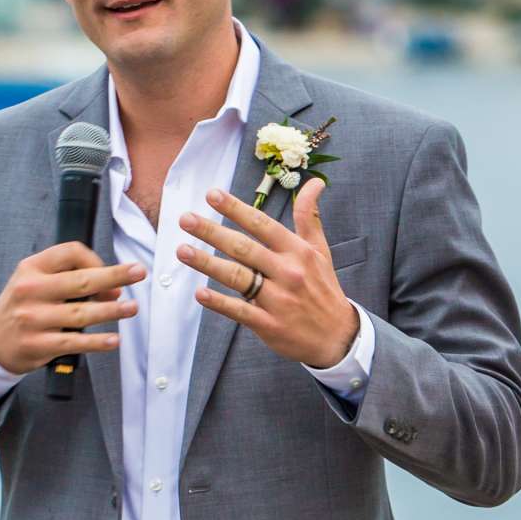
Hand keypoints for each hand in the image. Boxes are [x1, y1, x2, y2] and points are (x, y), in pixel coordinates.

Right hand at [0, 244, 143, 375]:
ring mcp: (33, 319)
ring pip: (80, 313)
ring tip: (132, 308)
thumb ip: (69, 278)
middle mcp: (30, 291)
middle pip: (80, 281)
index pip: (69, 253)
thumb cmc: (24, 306)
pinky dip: (96, 342)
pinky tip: (113, 339)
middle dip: (114, 276)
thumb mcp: (34, 281)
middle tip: (139, 273)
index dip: (95, 259)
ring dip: (111, 310)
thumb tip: (113, 288)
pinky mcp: (37, 345)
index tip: (108, 271)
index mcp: (31, 268)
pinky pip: (73, 343)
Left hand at [178, 180, 358, 367]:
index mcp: (298, 252)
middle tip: (185, 219)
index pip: (262, 225)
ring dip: (207, 263)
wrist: (338, 336)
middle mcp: (288, 272)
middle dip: (212, 232)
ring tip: (182, 250)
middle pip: (244, 248)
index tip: (212, 195)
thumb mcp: (321, 251)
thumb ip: (310, 217)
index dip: (236, 209)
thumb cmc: (324, 289)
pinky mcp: (269, 325)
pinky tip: (200, 293)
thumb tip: (315, 183)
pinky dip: (219, 302)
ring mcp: (278, 300)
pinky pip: (239, 311)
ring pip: (238, 277)